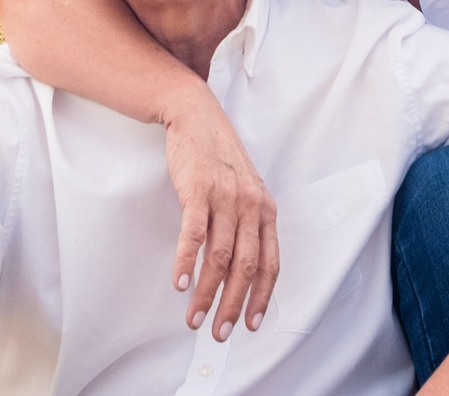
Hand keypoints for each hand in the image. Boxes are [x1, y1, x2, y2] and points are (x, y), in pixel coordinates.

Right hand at [160, 94, 279, 337]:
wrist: (197, 117)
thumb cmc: (219, 158)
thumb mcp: (245, 191)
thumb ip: (248, 225)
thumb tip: (241, 269)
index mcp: (265, 210)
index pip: (270, 263)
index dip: (261, 297)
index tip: (250, 324)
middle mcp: (251, 206)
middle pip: (245, 266)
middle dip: (232, 305)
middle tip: (219, 331)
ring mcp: (225, 198)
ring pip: (219, 257)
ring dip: (206, 292)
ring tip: (193, 316)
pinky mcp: (198, 190)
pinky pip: (193, 234)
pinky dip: (186, 262)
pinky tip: (179, 282)